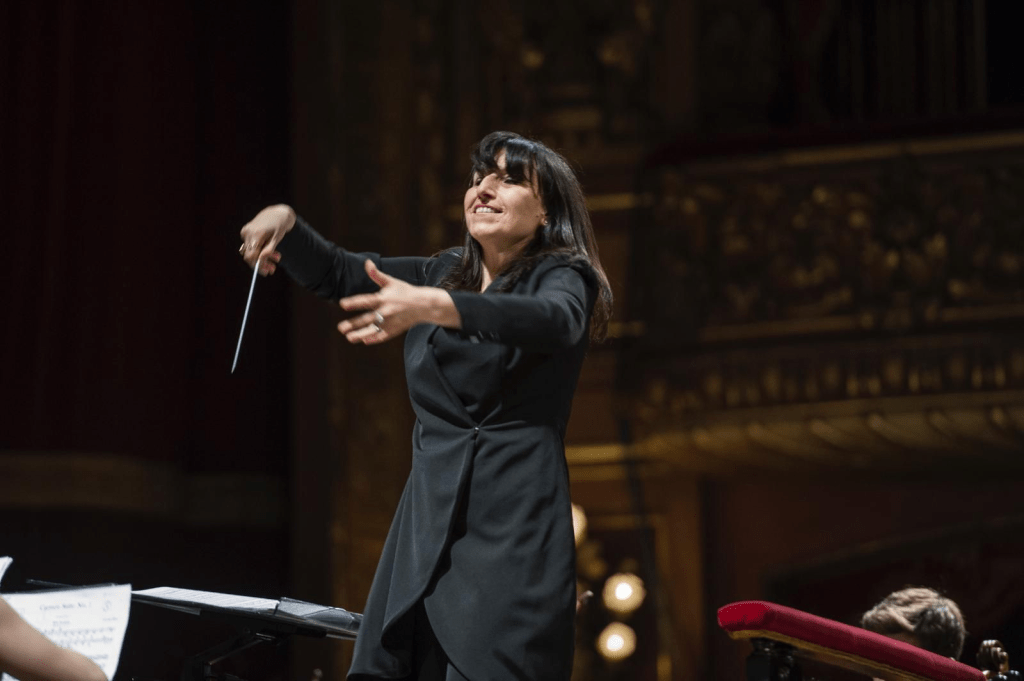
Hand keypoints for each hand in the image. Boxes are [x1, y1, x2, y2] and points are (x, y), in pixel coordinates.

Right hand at [239, 204, 293, 274]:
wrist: (277, 213)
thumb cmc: (279, 226)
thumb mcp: (277, 239)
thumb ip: (269, 250)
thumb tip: (261, 261)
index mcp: (256, 234)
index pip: (252, 256)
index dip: (258, 265)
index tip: (267, 272)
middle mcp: (248, 233)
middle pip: (249, 255)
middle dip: (261, 263)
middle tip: (273, 269)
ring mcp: (245, 232)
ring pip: (249, 251)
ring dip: (261, 257)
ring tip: (277, 257)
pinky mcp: (245, 231)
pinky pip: (249, 246)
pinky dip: (258, 250)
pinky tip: (268, 248)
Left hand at [337, 260, 459, 344]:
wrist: (423, 305)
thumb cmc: (405, 292)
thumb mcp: (391, 282)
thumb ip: (376, 274)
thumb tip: (367, 262)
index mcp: (383, 299)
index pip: (366, 301)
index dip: (354, 302)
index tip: (342, 304)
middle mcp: (385, 312)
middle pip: (367, 319)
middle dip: (353, 324)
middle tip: (340, 328)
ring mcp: (390, 323)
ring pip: (373, 330)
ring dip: (360, 334)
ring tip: (349, 337)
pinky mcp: (394, 330)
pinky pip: (383, 336)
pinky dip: (374, 339)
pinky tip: (365, 341)